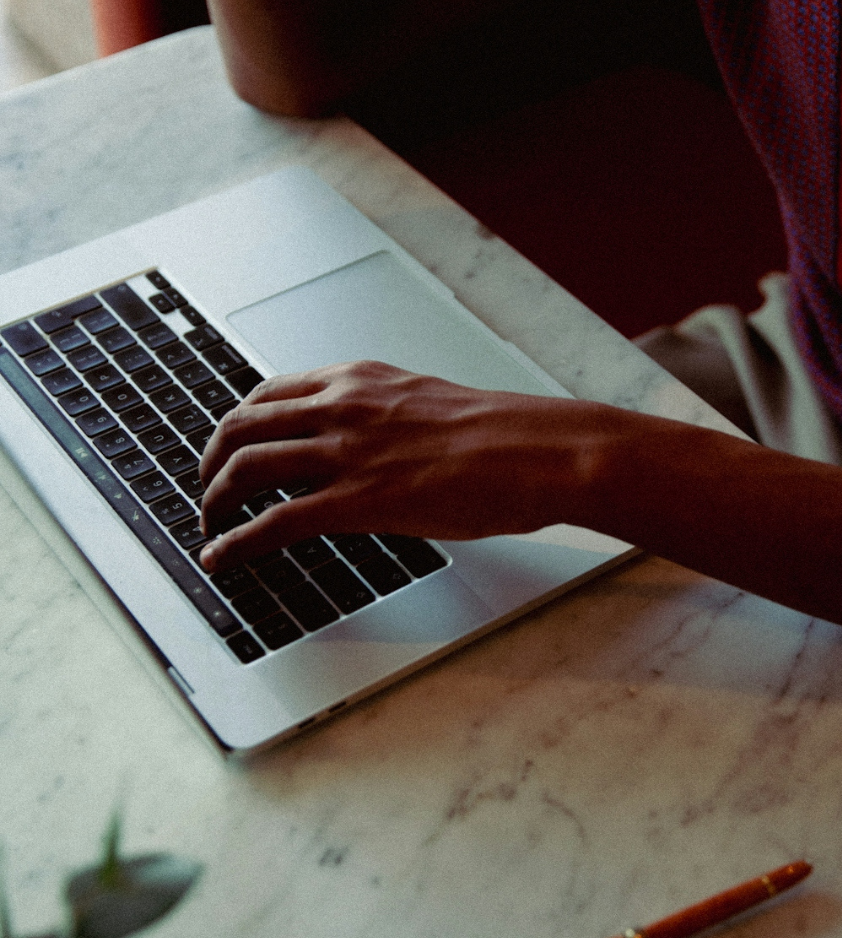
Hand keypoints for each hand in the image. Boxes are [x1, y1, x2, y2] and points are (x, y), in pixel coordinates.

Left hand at [197, 361, 618, 570]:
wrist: (535, 451)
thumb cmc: (502, 434)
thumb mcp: (429, 405)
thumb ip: (386, 417)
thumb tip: (372, 447)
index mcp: (361, 380)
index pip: (272, 391)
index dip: (240, 421)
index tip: (232, 441)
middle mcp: (342, 406)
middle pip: (243, 424)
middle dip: (213, 459)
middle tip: (209, 486)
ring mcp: (345, 452)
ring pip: (245, 469)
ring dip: (215, 500)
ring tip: (209, 524)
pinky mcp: (354, 500)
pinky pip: (271, 522)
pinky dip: (235, 541)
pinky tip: (222, 557)